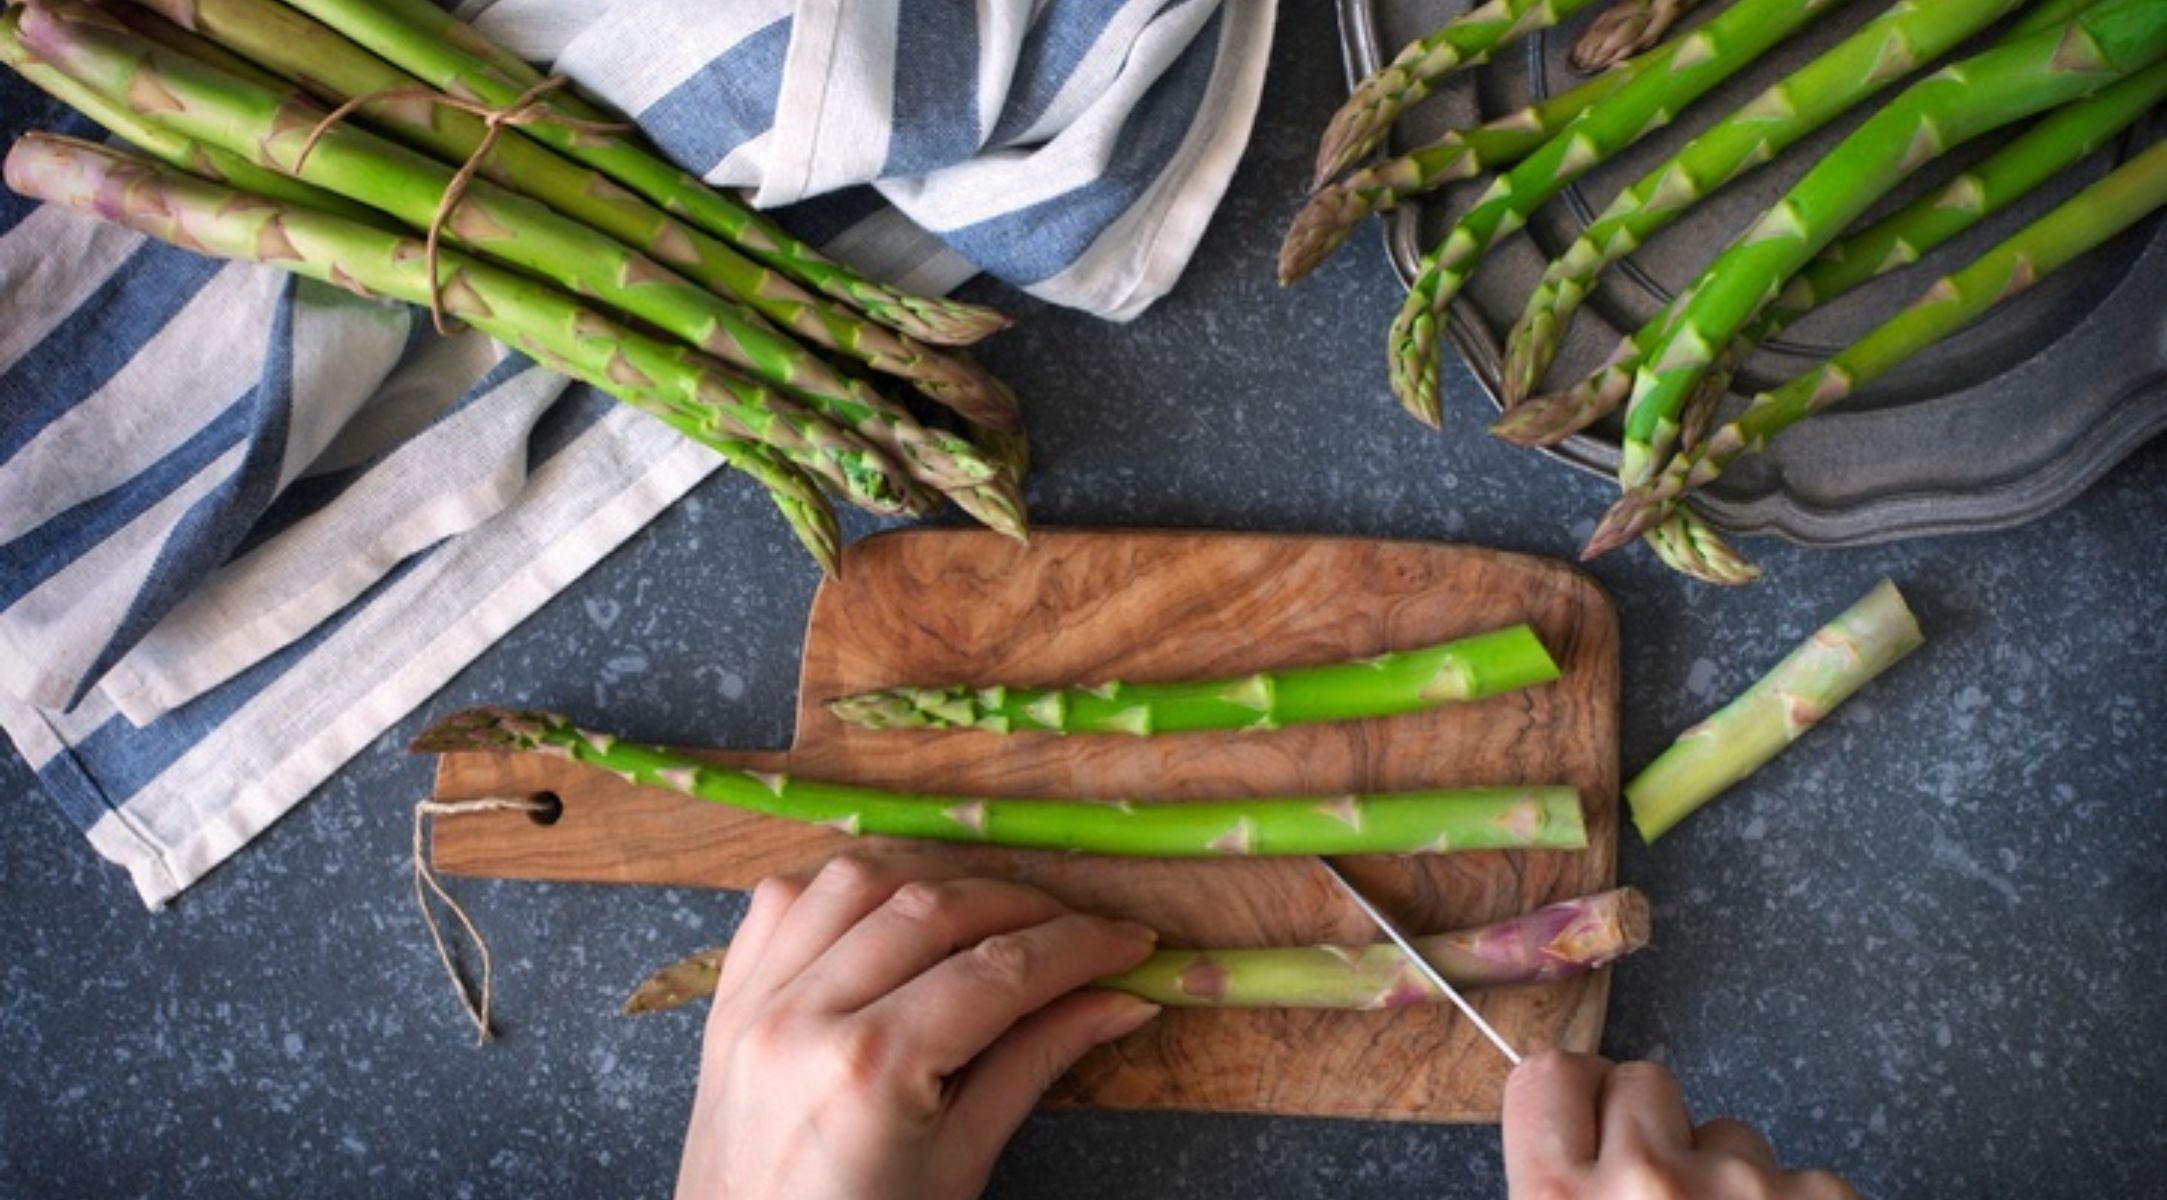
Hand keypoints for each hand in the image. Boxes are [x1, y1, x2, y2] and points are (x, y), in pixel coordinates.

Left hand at [676, 855, 1162, 1199]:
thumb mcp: (961, 1163)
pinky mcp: (725, 999)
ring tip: (994, 914)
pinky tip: (893, 912)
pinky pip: (784, 901)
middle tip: (1081, 930)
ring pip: (856, 880)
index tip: (1132, 941)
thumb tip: (1121, 999)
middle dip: (1023, 906)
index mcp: (868, 1070)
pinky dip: (847, 891)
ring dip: (936, 880)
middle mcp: (802, 1016)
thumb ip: (1036, 1063)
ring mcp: (752, 1001)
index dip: (1078, 947)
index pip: (997, 971)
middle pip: (933, 909)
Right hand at [1503, 1051, 1858, 1198]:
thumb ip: (1553, 1186)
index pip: (1549, 1074)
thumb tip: (1568, 1133)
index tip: (1592, 1133)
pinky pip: (1804, 1178)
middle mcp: (1644, 1180)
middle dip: (1657, 1130)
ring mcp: (1743, 1189)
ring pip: (1730, 1133)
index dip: (1574, 1104)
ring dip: (1729, 1179)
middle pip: (1644, 1082)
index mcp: (1557, 1199)